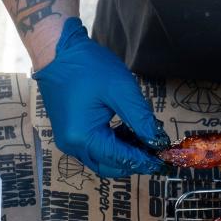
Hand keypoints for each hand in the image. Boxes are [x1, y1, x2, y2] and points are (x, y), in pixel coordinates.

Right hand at [34, 18, 169, 177]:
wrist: (57, 53)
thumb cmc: (88, 67)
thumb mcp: (120, 89)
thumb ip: (140, 118)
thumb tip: (156, 141)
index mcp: (83, 136)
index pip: (120, 158)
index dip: (143, 160)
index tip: (163, 160)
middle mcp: (72, 146)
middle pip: (109, 166)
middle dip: (133, 162)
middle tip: (155, 153)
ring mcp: (68, 142)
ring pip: (101, 161)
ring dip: (122, 155)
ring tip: (143, 140)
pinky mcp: (68, 135)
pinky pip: (93, 150)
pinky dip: (111, 147)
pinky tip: (126, 133)